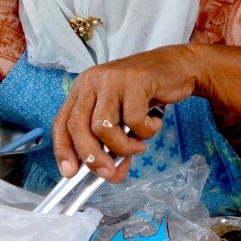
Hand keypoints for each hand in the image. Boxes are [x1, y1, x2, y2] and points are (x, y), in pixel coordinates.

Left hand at [52, 44, 200, 181]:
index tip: (70, 172)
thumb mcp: (121, 114)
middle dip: (92, 157)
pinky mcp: (135, 80)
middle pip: (79, 126)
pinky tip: (153, 124)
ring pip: (103, 127)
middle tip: (109, 173)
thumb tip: (108, 173)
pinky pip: (133, 120)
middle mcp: (92, 81)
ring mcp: (112, 79)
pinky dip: (146, 131)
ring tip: (139, 146)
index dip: (62, 149)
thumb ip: (110, 140)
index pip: (62, 122)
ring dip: (123, 147)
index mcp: (83, 89)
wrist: (179, 67)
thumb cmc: (147, 93)